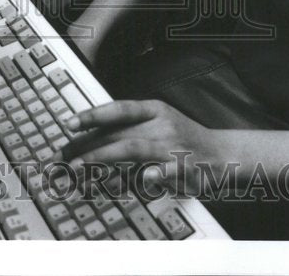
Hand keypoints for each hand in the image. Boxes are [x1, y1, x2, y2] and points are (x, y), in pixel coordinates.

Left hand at [55, 100, 226, 195]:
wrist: (223, 153)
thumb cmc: (183, 139)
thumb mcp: (159, 122)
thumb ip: (130, 127)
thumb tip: (89, 138)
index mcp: (156, 110)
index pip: (120, 109)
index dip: (94, 115)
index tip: (70, 123)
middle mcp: (163, 125)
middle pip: (119, 133)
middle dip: (88, 147)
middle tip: (64, 159)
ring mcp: (174, 147)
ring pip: (133, 150)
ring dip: (104, 159)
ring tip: (80, 169)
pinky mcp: (186, 169)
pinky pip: (167, 171)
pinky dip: (155, 175)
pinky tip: (142, 179)